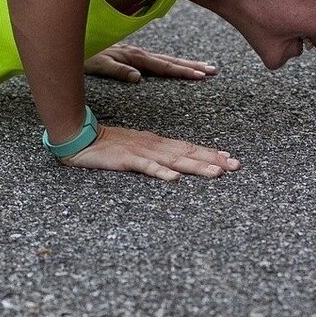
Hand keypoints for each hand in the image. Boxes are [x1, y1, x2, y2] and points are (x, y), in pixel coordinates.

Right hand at [60, 125, 240, 180]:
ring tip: (216, 173)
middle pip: (189, 153)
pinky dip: (161, 172)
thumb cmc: (108, 146)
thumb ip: (156, 156)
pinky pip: (146, 167)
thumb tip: (177, 165)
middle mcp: (154, 145)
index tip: (231, 159)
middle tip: (236, 166)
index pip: (190, 148)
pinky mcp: (126, 159)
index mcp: (158, 143)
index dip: (211, 153)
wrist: (79, 137)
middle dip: (214, 159)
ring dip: (196, 166)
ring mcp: (141, 152)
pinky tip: (174, 178)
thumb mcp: (137, 150)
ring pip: (174, 160)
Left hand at [84, 44, 216, 81]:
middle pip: (170, 60)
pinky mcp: (131, 55)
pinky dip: (171, 63)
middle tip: (213, 71)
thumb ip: (117, 69)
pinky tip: (177, 66)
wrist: (71, 40)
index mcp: (133, 56)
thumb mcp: (96, 64)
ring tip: (204, 67)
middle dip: (192, 66)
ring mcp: (136, 53)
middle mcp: (138, 53)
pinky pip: (156, 59)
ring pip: (166, 59)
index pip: (163, 65)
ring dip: (185, 64)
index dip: (183, 71)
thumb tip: (139, 78)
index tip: (201, 75)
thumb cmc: (82, 54)